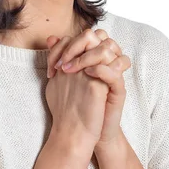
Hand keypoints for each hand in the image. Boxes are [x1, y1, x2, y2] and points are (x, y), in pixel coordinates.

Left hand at [46, 30, 131, 145]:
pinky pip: (115, 71)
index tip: (52, 64)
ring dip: (87, 55)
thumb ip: (60, 57)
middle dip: (76, 46)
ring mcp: (114, 74)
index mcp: (94, 58)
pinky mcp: (118, 89)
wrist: (83, 133)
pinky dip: (99, 68)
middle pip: (100, 36)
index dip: (66, 44)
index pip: (85, 35)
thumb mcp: (63, 79)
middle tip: (62, 65)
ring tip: (70, 70)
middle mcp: (106, 62)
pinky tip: (85, 74)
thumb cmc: (74, 105)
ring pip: (109, 48)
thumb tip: (50, 38)